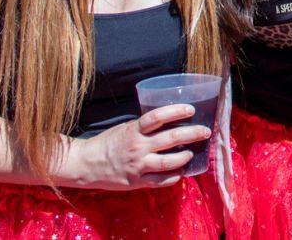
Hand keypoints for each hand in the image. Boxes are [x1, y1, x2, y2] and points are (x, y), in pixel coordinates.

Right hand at [72, 104, 208, 189]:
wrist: (86, 164)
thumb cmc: (107, 143)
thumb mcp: (125, 128)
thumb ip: (144, 128)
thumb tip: (168, 121)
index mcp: (134, 130)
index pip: (159, 116)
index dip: (177, 111)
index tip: (191, 109)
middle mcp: (138, 146)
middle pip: (171, 138)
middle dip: (192, 134)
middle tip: (204, 131)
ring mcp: (138, 165)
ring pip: (168, 162)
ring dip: (184, 157)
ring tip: (191, 153)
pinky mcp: (136, 181)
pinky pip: (160, 180)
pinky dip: (173, 177)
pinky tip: (180, 172)